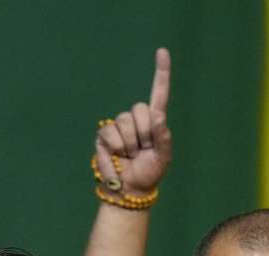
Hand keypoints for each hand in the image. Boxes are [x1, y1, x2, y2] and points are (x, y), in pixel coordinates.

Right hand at [96, 48, 172, 197]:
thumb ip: (164, 138)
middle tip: (143, 150)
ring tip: (130, 156)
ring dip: (130, 144)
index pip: (159, 93)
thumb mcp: (163, 158)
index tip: (162, 51)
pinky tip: (118, 159)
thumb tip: (158, 117)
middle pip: (139, 110)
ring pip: (124, 122)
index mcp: (155, 122)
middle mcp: (136, 120)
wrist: (128, 190)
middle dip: (144, 133)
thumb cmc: (149, 173)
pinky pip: (110, 134)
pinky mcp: (104, 136)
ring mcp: (118, 126)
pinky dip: (116, 150)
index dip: (161, 73)